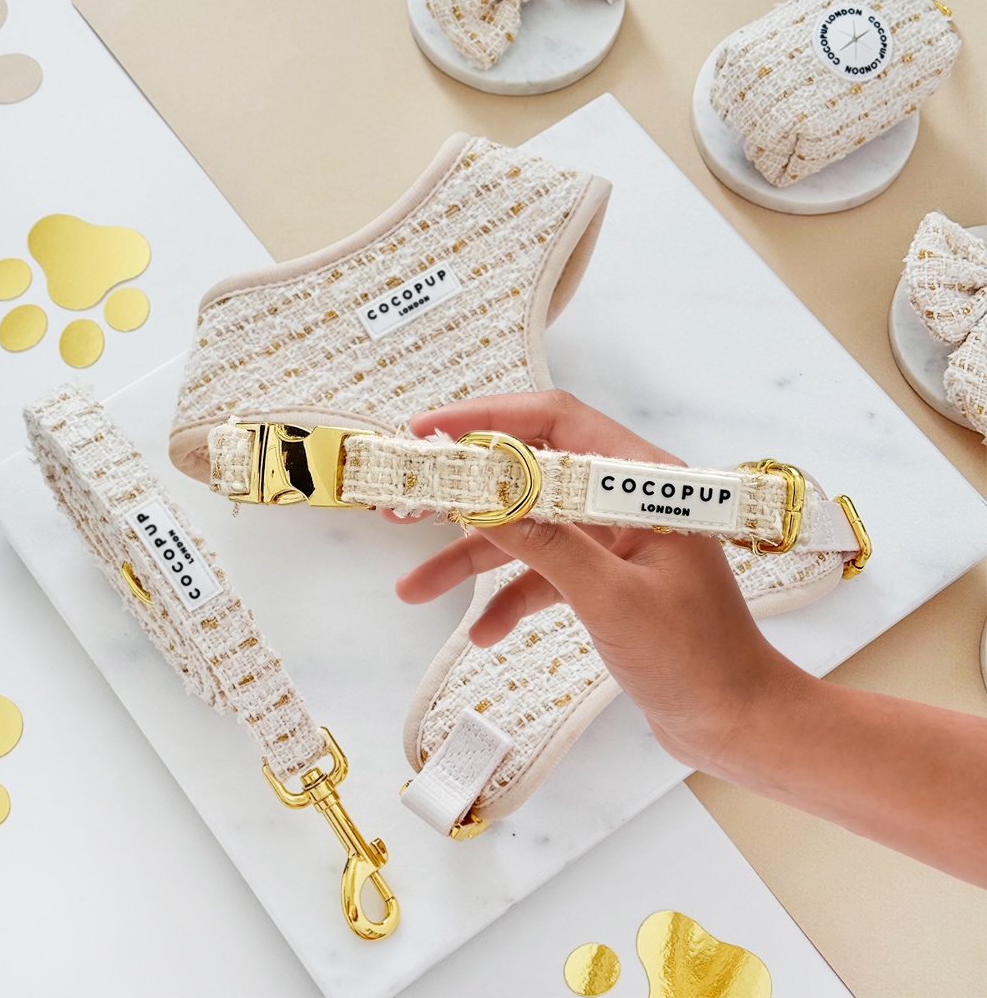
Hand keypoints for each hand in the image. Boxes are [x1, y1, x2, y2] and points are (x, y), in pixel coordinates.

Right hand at [383, 390, 801, 774]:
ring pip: (531, 533)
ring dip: (474, 558)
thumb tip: (482, 498)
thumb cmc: (695, 659)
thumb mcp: (610, 599)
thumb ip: (546, 545)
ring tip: (414, 587)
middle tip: (405, 504)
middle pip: (532, 477)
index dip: (489, 419)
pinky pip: (546, 575)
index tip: (430, 432)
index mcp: (644, 485)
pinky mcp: (606, 579)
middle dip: (467, 494)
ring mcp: (615, 542)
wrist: (736, 722)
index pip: (557, 422)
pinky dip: (512, 598)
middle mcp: (627, 502)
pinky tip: (483, 631)